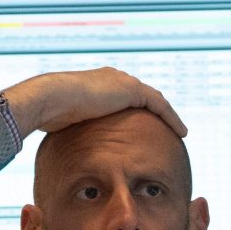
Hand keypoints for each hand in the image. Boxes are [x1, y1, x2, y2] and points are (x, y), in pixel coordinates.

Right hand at [0, 67, 186, 137]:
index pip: (123, 96)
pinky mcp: (131, 91)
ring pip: (155, 100)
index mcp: (98, 84)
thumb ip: (70, 130)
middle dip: (156, 111)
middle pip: (143, 96)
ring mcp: (123, 83)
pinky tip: (182, 132)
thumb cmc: (49, 113)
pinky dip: (172, 118)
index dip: (135, 110)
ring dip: (168, 115)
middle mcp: (113, 79)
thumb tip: (63, 150)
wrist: (51, 97)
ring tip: (179, 130)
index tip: (142, 125)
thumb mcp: (63, 122)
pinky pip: (160, 105)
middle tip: (167, 127)